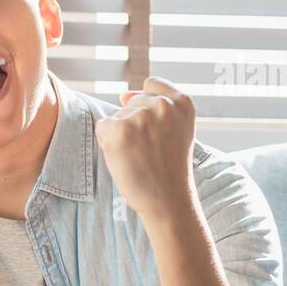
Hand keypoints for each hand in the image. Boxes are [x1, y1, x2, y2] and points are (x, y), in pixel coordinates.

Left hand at [93, 75, 197, 226]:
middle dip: (134, 123)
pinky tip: (126, 158)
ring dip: (121, 135)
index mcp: (183, 102)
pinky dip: (107, 142)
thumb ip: (155, 106)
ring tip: (140, 156)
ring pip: (117, 116)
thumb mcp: (176, 130)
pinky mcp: (119, 129)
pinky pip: (103, 127)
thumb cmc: (169, 168)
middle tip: (150, 150)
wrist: (168, 200)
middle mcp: (163, 105)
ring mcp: (141, 116)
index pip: (152, 84)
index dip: (147, 106)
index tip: (157, 131)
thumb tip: (123, 94)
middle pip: (132, 101)